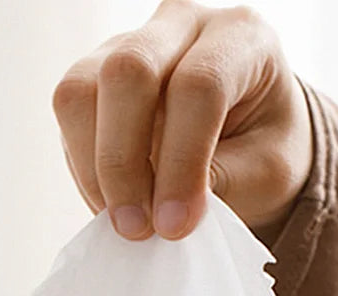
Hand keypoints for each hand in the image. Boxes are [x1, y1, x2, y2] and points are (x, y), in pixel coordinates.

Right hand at [52, 0, 311, 240]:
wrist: (252, 136)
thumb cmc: (266, 150)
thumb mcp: (266, 173)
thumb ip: (221, 181)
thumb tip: (161, 208)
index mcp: (241, 37)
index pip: (199, 85)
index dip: (182, 162)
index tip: (176, 226)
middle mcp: (181, 24)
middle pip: (128, 72)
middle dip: (125, 163)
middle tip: (137, 229)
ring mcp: (129, 43)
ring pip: (81, 89)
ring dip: (96, 169)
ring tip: (126, 223)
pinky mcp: (96, 74)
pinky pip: (71, 115)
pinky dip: (85, 170)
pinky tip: (115, 205)